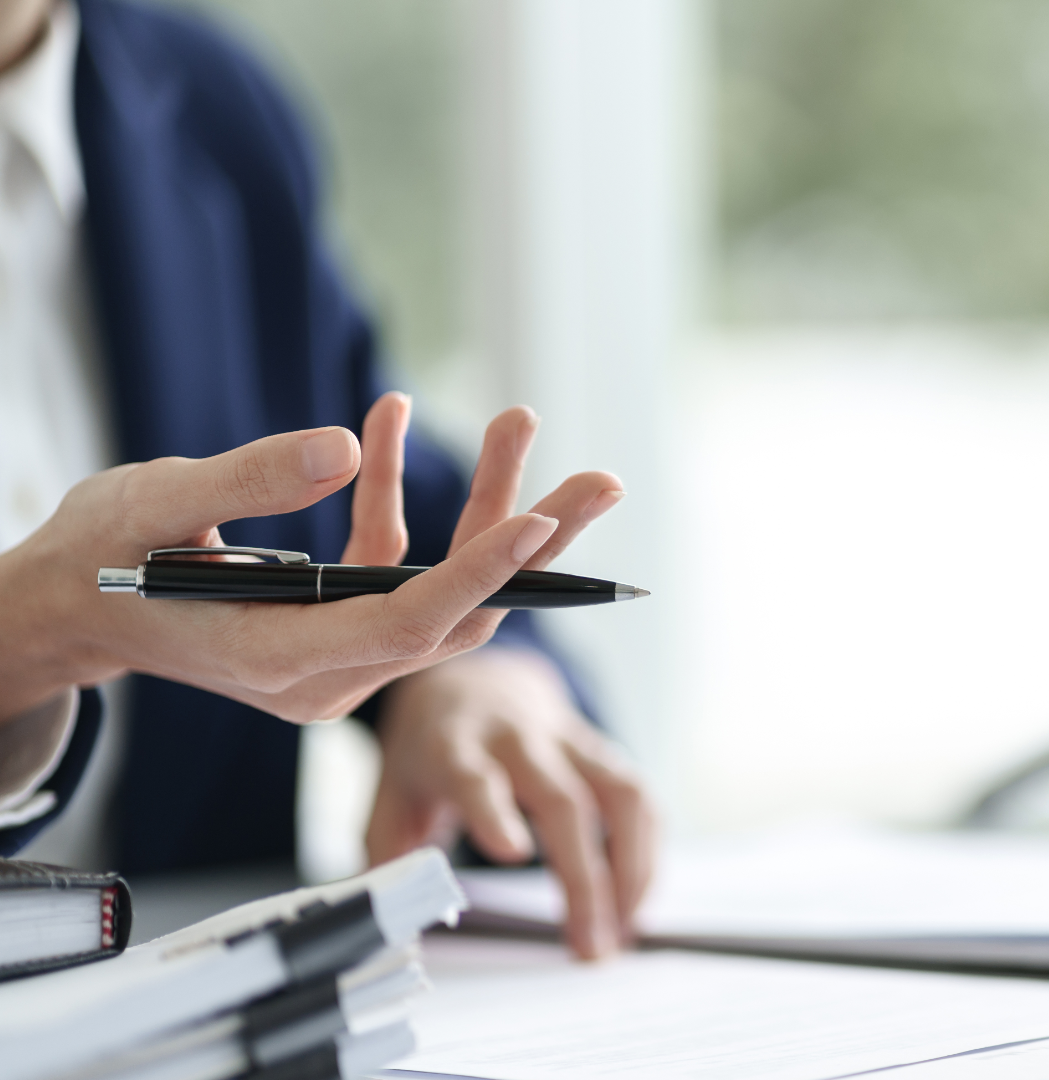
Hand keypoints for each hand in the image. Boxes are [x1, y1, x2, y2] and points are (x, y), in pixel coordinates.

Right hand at [0, 392, 621, 722]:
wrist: (66, 604)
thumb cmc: (97, 559)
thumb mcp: (156, 504)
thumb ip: (250, 479)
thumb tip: (344, 445)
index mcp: (279, 660)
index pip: (406, 623)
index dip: (478, 573)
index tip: (538, 521)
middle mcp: (324, 675)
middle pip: (453, 613)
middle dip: (527, 543)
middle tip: (602, 483)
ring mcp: (335, 657)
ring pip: (439, 589)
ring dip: (481, 507)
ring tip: (522, 422)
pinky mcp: (336, 626)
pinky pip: (391, 566)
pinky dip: (393, 497)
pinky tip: (390, 420)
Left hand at [367, 648, 651, 960]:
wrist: (474, 681)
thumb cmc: (431, 751)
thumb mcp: (389, 793)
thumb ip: (390, 855)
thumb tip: (399, 921)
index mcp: (454, 747)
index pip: (476, 776)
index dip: (495, 812)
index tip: (513, 854)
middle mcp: (519, 740)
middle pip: (565, 801)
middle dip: (584, 879)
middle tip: (590, 947)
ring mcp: (570, 742)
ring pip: (621, 795)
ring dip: (632, 868)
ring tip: (623, 930)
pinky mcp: (603, 752)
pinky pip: (640, 798)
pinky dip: (647, 852)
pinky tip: (635, 901)